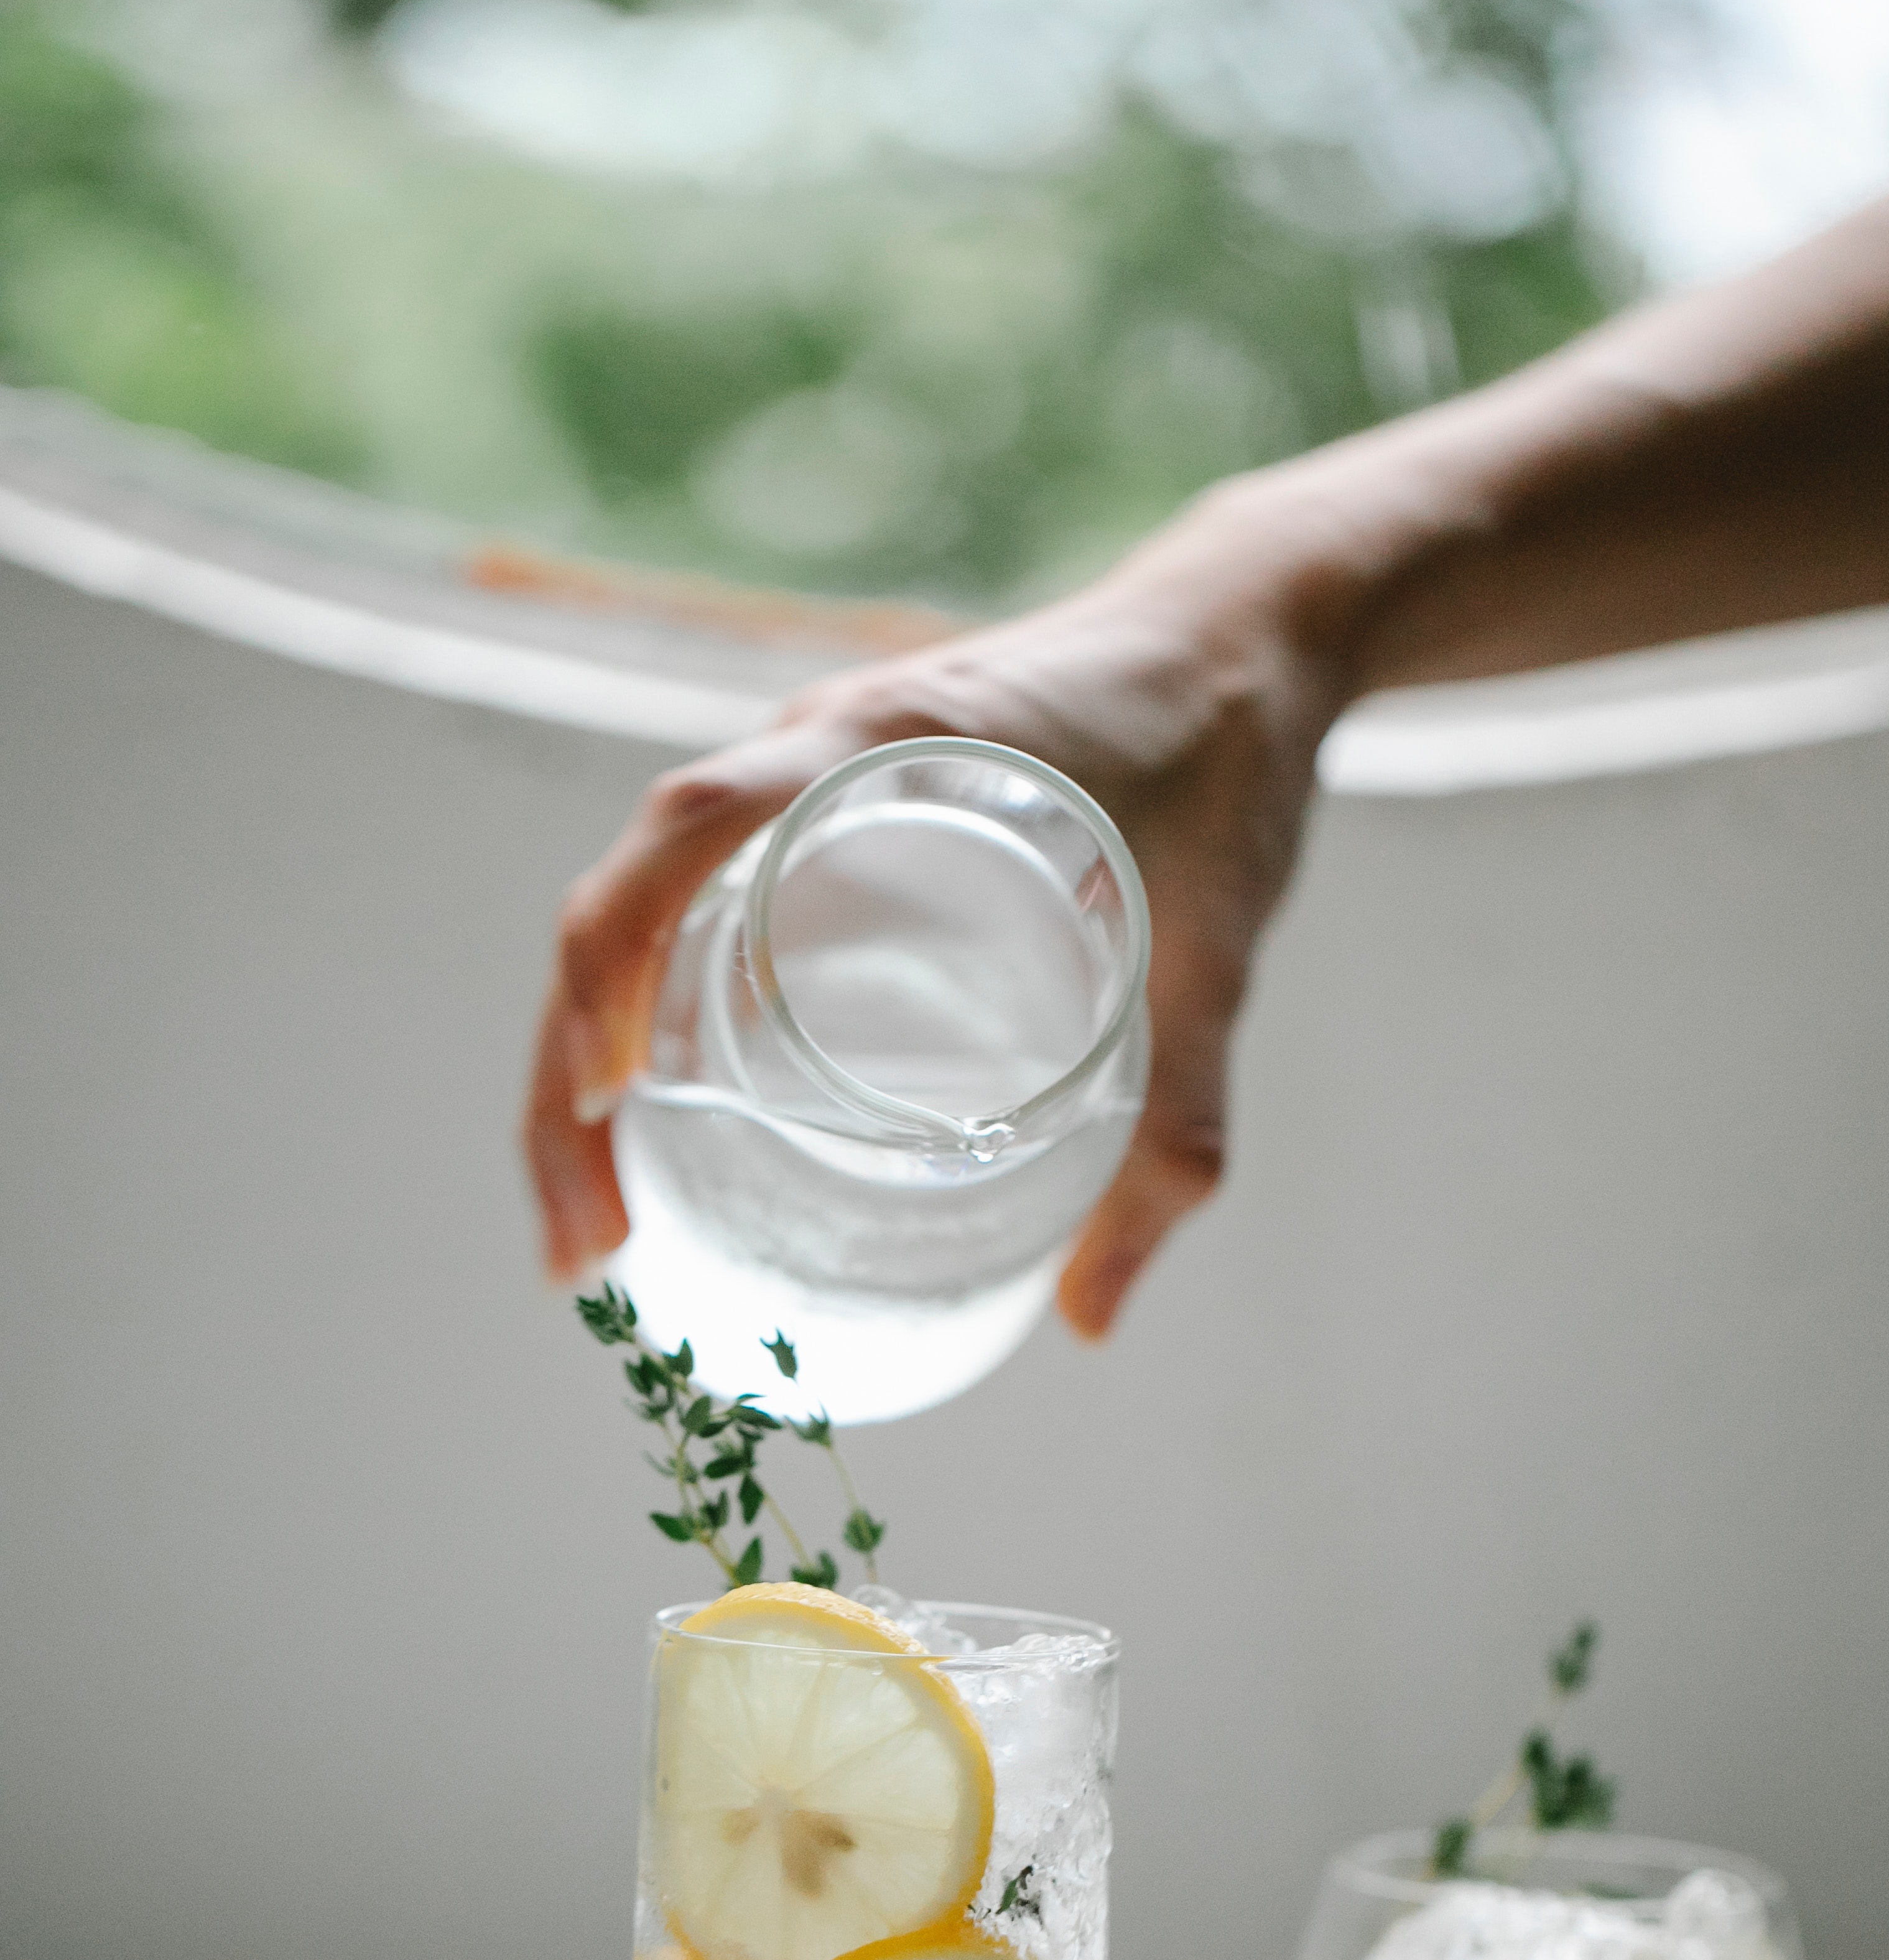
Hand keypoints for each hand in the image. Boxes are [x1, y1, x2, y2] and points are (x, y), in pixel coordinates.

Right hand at [524, 497, 1344, 1336]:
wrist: (1247, 639)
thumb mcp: (1215, 954)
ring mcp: (809, 785)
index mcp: (889, 741)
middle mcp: (817, 753)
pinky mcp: (828, 823)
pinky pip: (701, 913)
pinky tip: (658, 1129)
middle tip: (588, 1240)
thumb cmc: (1231, 765)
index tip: (607, 1101)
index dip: (616, 955)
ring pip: (642, 917)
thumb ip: (1176, 1127)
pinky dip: (651, 1017)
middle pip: (623, 899)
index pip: (692, 824)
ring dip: (589, 1057)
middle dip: (570, 1075)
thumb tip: (1095, 1321)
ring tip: (597, 1215)